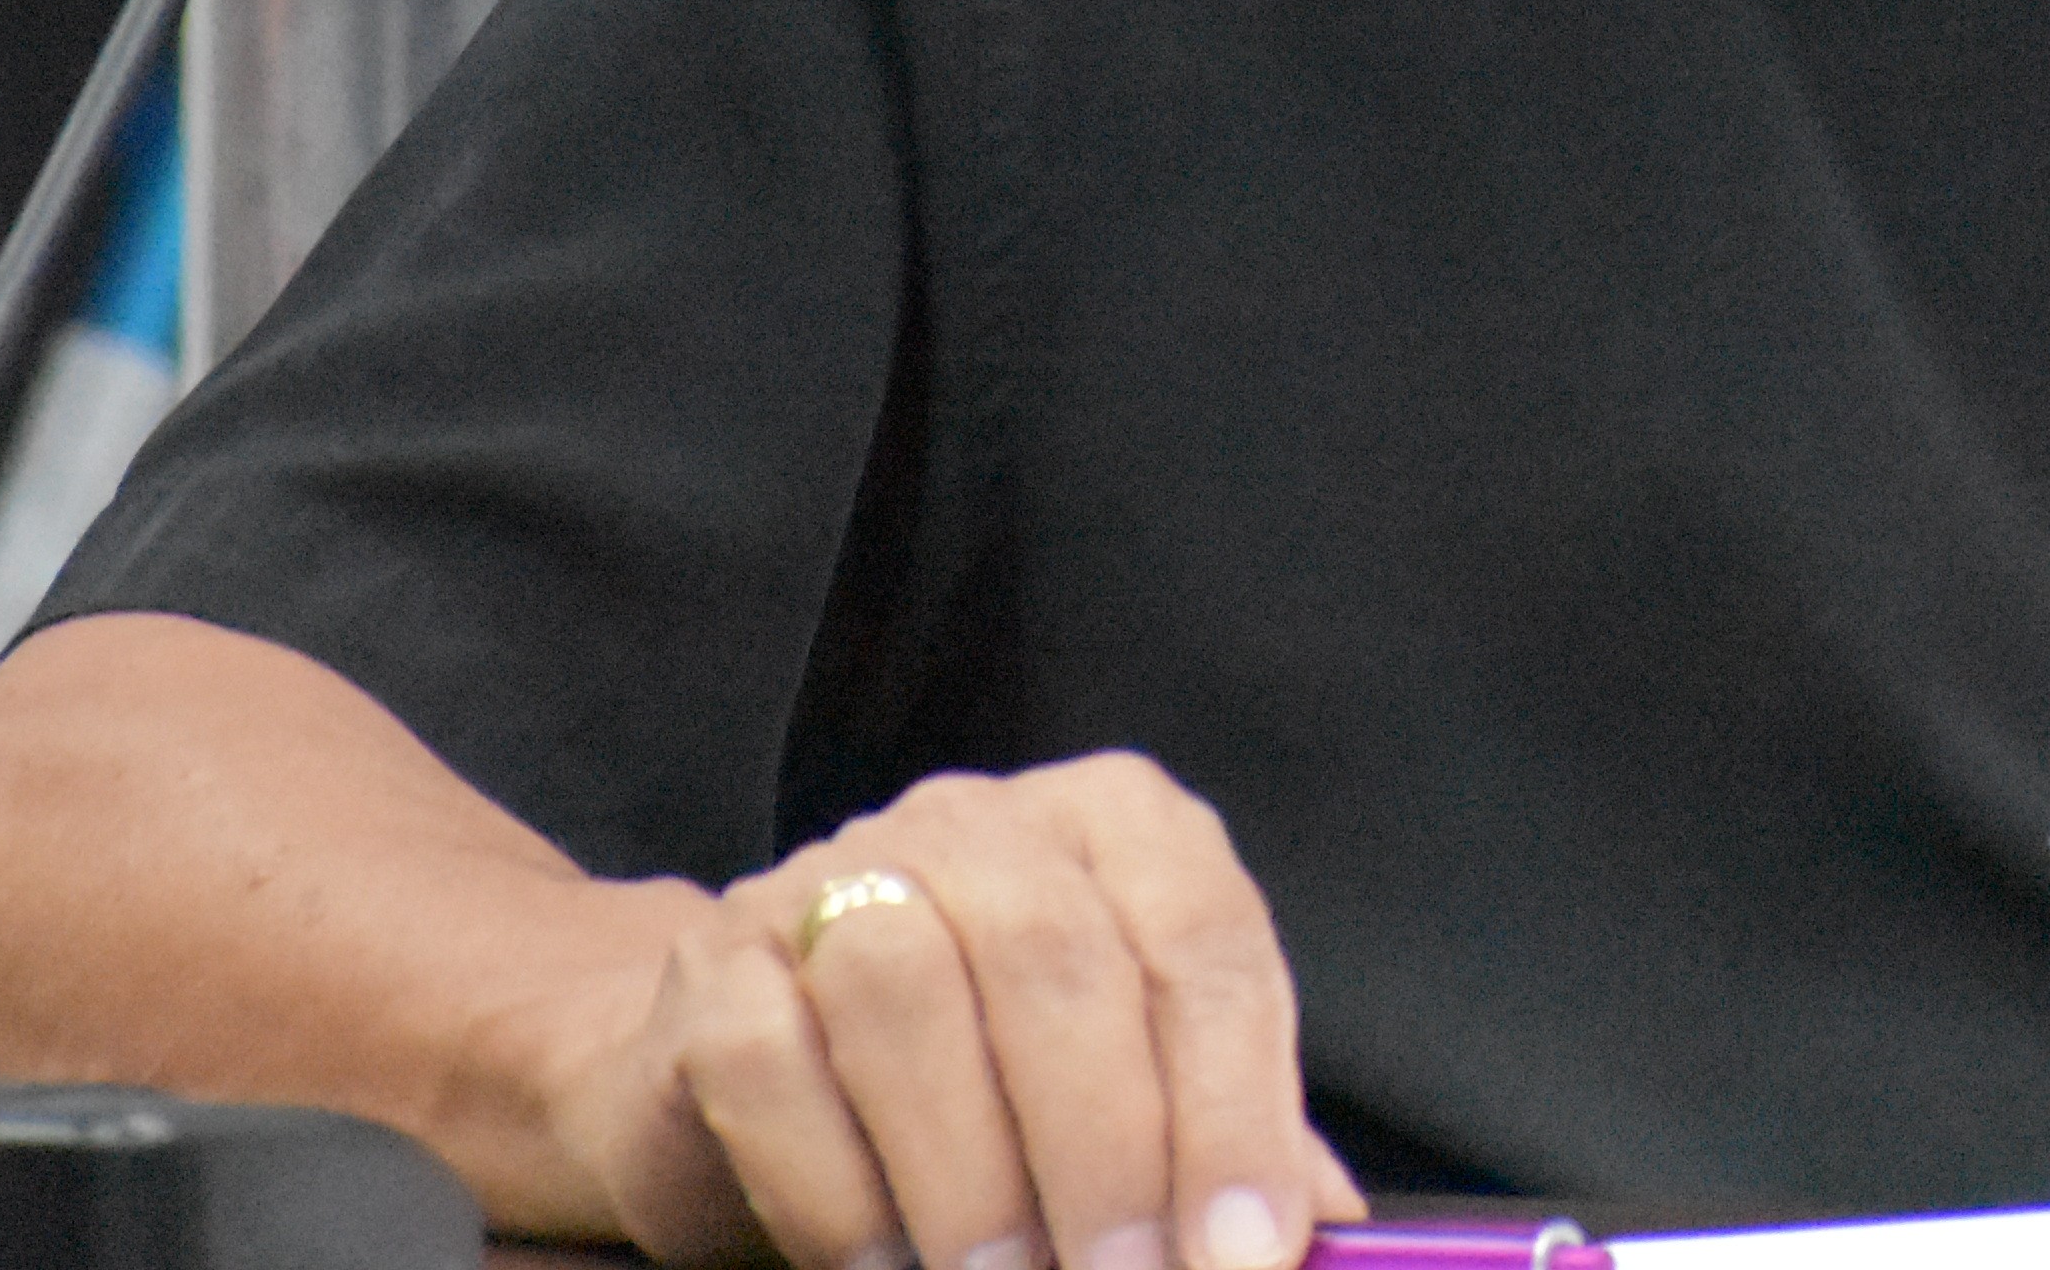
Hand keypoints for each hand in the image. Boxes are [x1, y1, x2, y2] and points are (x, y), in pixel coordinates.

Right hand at [556, 752, 1367, 1269]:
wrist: (751, 1072)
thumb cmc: (984, 1089)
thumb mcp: (1125, 1097)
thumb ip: (1227, 1140)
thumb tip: (1335, 1239)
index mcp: (1115, 830)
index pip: (1203, 941)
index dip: (1236, 1109)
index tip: (1246, 1256)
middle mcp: (980, 824)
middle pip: (1058, 960)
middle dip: (1106, 1153)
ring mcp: (831, 876)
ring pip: (907, 994)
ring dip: (970, 1179)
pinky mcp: (713, 963)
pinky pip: (772, 1060)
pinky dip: (836, 1188)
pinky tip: (881, 1268)